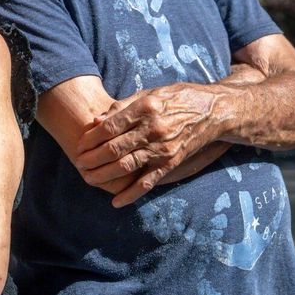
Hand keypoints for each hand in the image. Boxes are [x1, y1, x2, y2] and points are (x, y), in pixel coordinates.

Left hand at [74, 84, 225, 206]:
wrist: (215, 111)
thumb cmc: (179, 97)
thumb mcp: (151, 93)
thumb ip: (123, 106)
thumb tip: (97, 120)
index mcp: (145, 108)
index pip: (110, 127)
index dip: (91, 138)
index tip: (79, 144)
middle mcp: (153, 129)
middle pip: (114, 148)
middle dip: (92, 159)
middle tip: (78, 164)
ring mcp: (163, 147)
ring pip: (126, 166)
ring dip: (104, 175)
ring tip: (88, 179)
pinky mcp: (172, 162)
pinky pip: (148, 181)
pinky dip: (131, 194)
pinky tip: (116, 202)